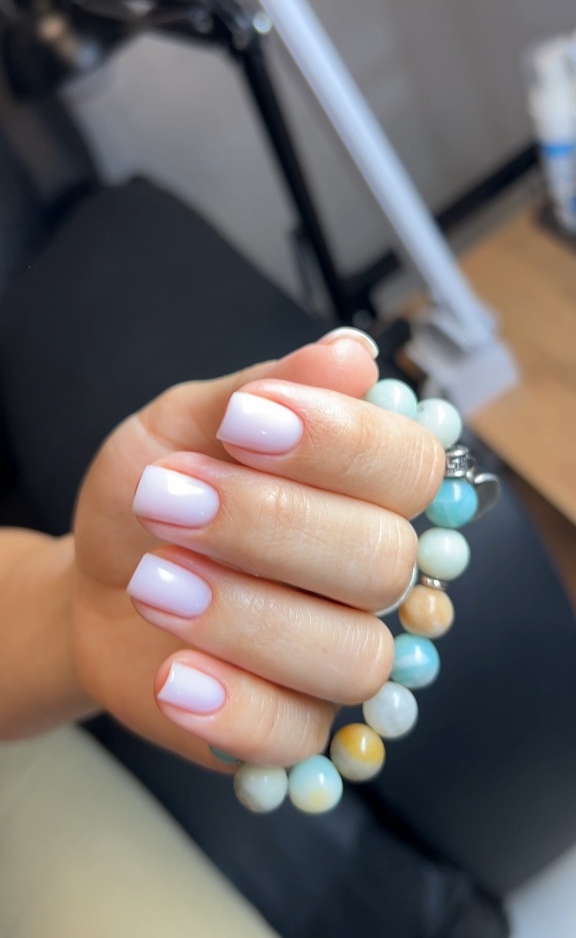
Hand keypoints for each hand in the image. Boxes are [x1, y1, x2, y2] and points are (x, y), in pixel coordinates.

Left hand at [72, 332, 443, 768]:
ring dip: (244, 612)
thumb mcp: (185, 424)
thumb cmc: (159, 492)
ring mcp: (339, 657)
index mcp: (366, 490)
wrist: (102, 580)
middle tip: (168, 497)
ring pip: (352, 656)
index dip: (340, 443)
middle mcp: (372, 576)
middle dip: (270, 524)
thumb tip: (351, 355)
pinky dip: (233, 705)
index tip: (244, 421)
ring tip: (153, 580)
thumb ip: (261, 390)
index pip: (410, 465)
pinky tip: (173, 672)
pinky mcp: (294, 728)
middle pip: (385, 562)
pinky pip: (296, 736)